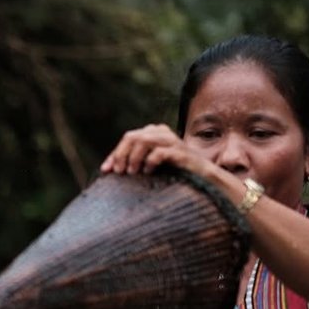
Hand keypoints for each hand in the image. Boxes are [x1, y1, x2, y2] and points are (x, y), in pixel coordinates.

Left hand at [99, 123, 220, 181]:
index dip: (115, 154)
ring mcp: (172, 140)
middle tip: (119, 172)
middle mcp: (162, 132)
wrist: (202, 176)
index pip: (128, 138)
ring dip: (133, 158)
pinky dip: (150, 162)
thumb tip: (107, 169)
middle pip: (133, 137)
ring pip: (144, 141)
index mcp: (154, 132)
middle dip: (121, 155)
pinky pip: (159, 152)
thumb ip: (133, 161)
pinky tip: (148, 172)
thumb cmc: (174, 171)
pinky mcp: (180, 152)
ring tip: (132, 173)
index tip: (106, 170)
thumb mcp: (150, 164)